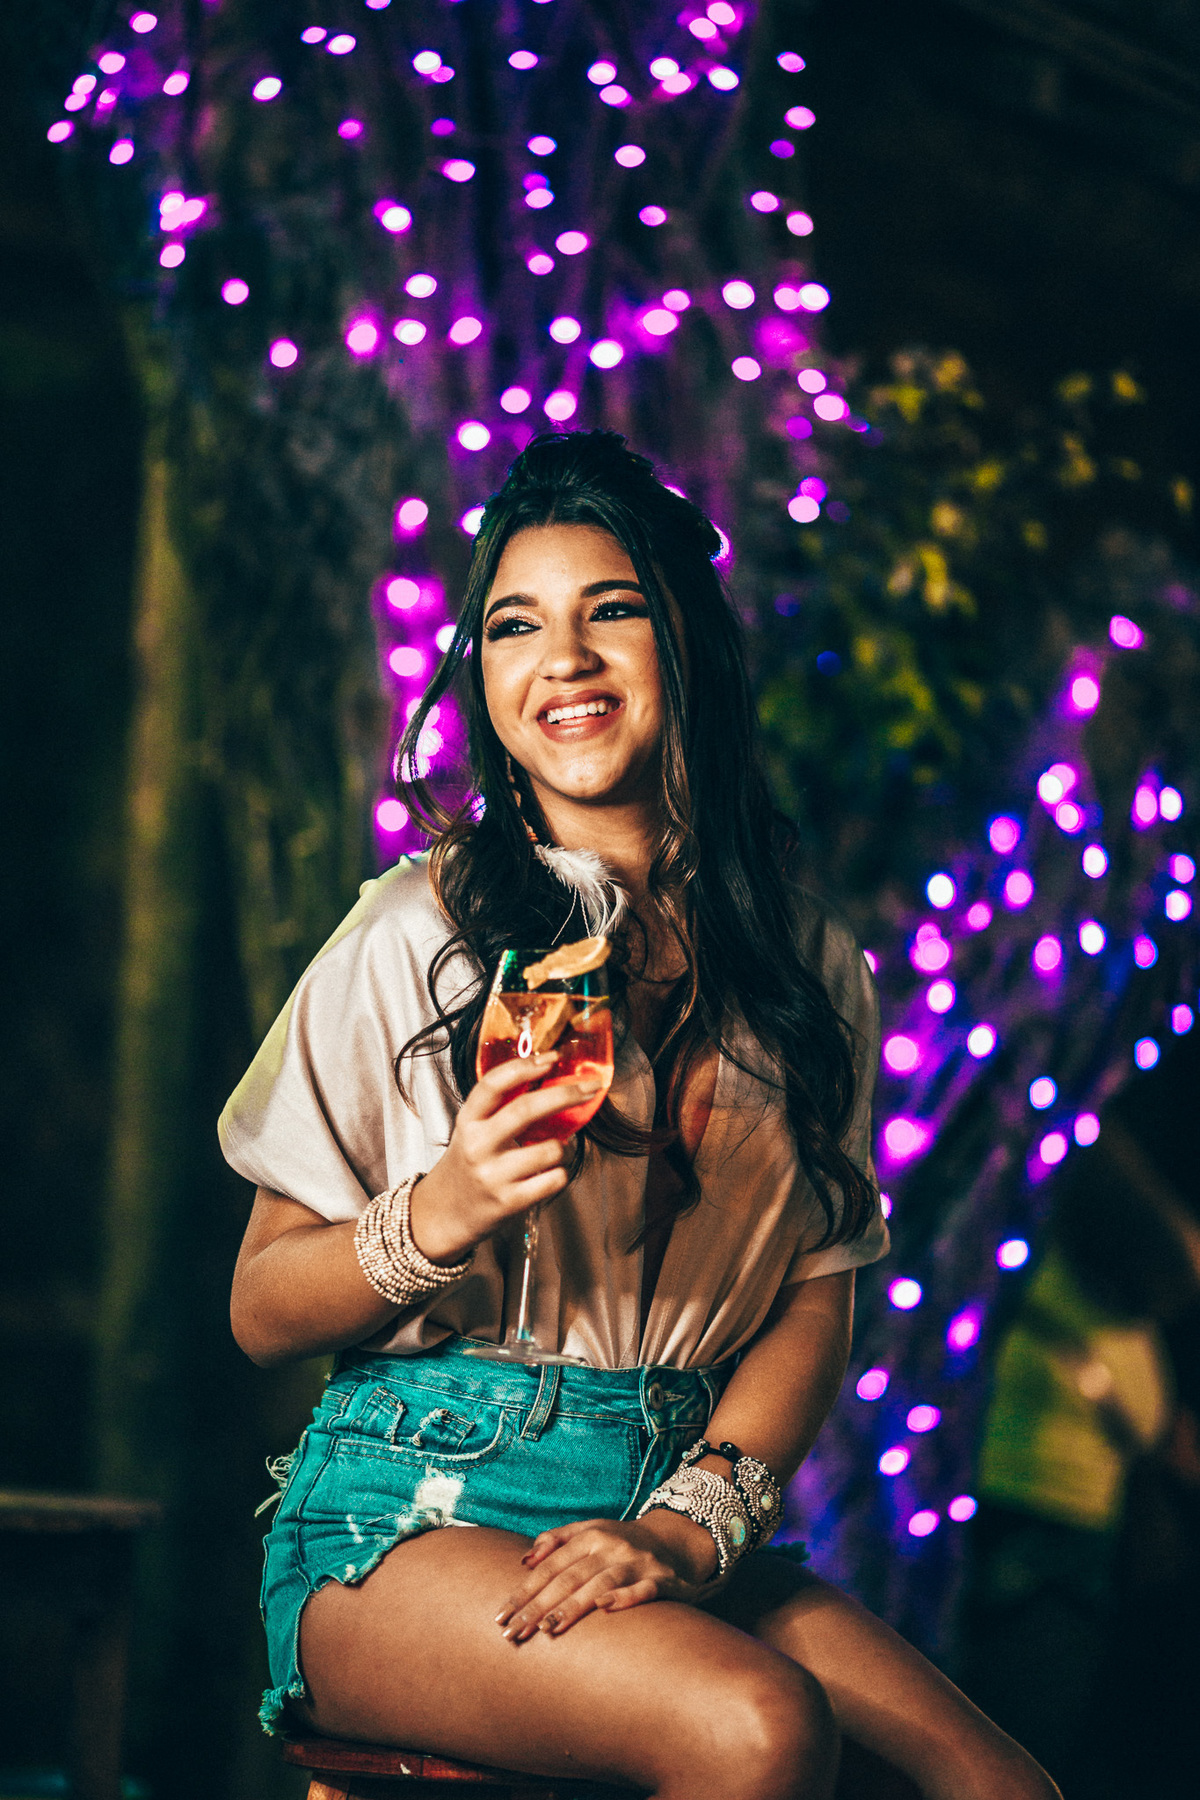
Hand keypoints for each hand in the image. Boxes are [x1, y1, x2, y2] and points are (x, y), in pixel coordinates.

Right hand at [409, 1056, 601, 1263]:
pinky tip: (545, 1175)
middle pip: (526, 1108)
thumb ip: (501, 1108)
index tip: (552, 1057)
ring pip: (551, 1149)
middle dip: (566, 1093)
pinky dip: (558, 1174)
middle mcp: (478, 1145)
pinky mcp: (509, 1202)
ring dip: (561, 1147)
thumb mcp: (473, 1130)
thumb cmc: (469, 1163)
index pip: (493, 1084)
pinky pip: (554, 1179)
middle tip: (591, 1086)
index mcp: (468, 1121)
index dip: (525, 1066)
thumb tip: (553, 1081)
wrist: (444, 1213)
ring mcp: (493, 1175)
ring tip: (549, 1151)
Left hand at [494, 1512, 719, 1642]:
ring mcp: (637, 1563)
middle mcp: (611, 1546)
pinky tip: (604, 1609)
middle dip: (539, 1606)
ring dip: (573, 1606)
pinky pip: (644, 1590)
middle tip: (514, 1632)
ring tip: (548, 1629)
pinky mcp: (662, 1580)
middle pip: (569, 1577)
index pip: (550, 1566)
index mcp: (591, 1535)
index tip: (501, 1616)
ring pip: (600, 1583)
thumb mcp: (589, 1531)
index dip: (524, 1591)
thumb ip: (556, 1540)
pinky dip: (625, 1597)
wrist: (673, 1542)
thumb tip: (524, 1559)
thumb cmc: (619, 1543)